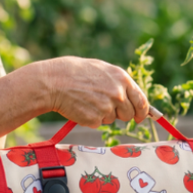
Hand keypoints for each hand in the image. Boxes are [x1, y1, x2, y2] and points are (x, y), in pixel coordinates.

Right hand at [27, 56, 151, 126]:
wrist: (51, 82)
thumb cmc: (72, 72)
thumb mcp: (100, 69)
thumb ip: (118, 81)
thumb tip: (132, 96)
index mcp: (122, 78)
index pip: (142, 101)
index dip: (142, 111)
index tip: (139, 116)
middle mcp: (118, 93)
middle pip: (129, 113)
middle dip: (120, 113)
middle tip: (103, 106)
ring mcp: (108, 107)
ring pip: (113, 119)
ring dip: (103, 115)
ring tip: (87, 101)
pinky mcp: (96, 119)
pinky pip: (98, 123)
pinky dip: (90, 118)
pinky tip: (80, 106)